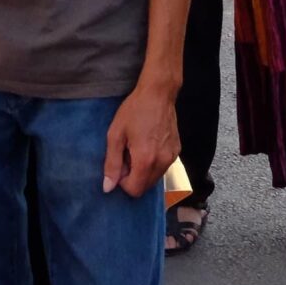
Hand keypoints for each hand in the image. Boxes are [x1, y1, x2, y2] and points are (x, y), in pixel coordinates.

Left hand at [103, 68, 180, 194]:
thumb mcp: (116, 135)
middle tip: (127, 154)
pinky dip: (153, 163)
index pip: (134, 190)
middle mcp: (162, 162)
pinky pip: (162, 167)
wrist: (158, 94)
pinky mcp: (177, 151)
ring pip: (154, 178)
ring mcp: (172, 157)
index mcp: (145, 160)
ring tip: (137, 148)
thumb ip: (112, 163)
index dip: (122, 182)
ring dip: (143, 170)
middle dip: (133, 176)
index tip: (119, 164)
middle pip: (145, 187)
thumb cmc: (134, 111)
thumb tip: (108, 187)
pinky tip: (148, 143)